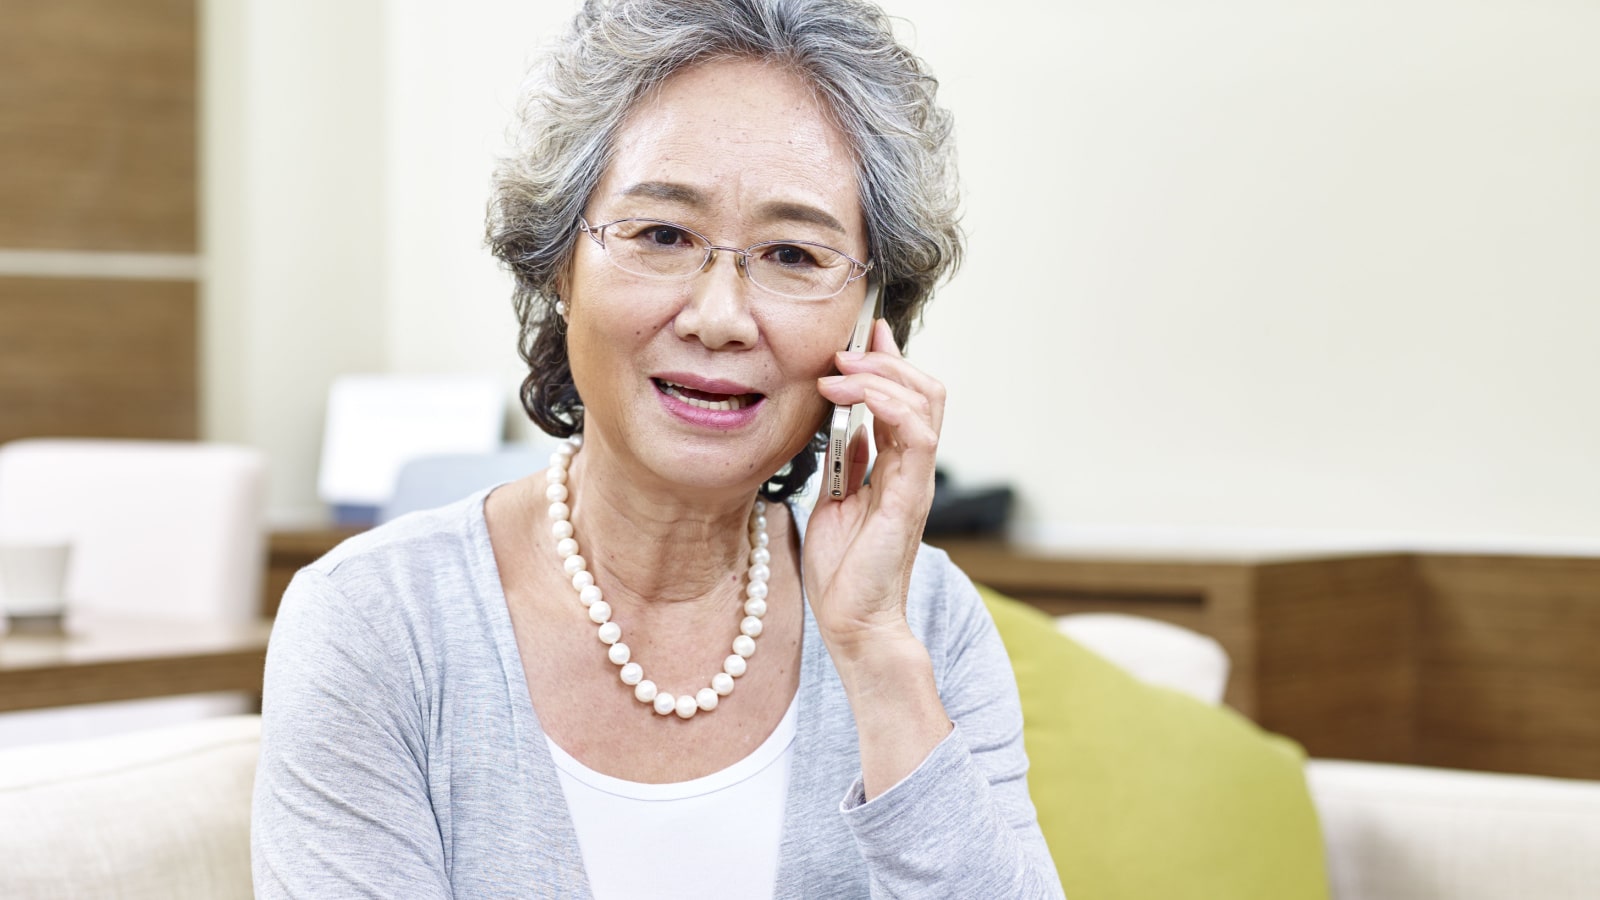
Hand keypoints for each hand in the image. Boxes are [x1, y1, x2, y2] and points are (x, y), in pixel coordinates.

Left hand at [805, 318, 944, 659]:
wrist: (852, 623)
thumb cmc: (844, 572)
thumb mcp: (836, 500)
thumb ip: (850, 464)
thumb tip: (848, 428)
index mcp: (897, 467)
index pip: (908, 398)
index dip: (890, 360)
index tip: (864, 332)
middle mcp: (913, 468)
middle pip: (925, 390)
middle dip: (885, 359)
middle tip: (844, 351)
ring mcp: (915, 481)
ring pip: (925, 402)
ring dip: (880, 376)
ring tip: (839, 372)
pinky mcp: (910, 497)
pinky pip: (917, 435)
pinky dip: (888, 405)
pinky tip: (853, 401)